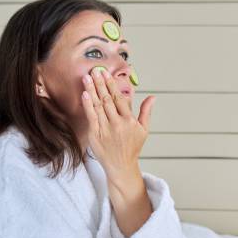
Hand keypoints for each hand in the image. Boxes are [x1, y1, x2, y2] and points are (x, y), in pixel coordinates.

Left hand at [81, 68, 154, 184]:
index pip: (119, 98)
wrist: (121, 166)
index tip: (106, 74)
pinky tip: (85, 94)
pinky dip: (87, 105)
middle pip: (107, 99)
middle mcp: (117, 124)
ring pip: (98, 106)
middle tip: (95, 70)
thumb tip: (153, 97)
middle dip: (100, 83)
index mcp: (129, 121)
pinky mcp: (95, 135)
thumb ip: (146, 112)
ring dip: (92, 90)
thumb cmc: (132, 147)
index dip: (111, 85)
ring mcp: (105, 129)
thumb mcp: (144, 130)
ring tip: (87, 77)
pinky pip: (91, 117)